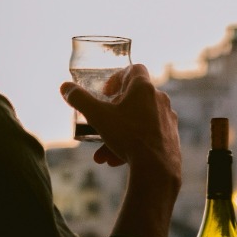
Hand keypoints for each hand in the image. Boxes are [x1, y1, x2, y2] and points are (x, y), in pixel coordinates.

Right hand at [61, 64, 180, 187]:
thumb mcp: (97, 116)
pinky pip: (148, 136)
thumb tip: (64, 87)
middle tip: (100, 126)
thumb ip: (79, 99)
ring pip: (138, 122)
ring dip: (118, 135)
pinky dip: (133, 145)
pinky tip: (117, 160)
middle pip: (132, 101)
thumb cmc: (127, 136)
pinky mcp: (171, 136)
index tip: (106, 93)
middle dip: (112, 116)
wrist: (157, 167)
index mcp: (143, 87)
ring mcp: (167, 118)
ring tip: (103, 154)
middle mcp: (159, 99)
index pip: (134, 70)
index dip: (118, 77)